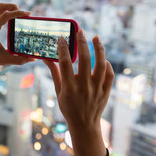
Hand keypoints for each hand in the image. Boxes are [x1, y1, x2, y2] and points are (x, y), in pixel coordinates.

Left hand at [0, 3, 34, 65]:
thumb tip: (33, 59)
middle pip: (1, 6)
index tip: (27, 14)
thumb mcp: (5, 59)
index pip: (6, 15)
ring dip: (5, 7)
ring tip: (14, 12)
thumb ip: (19, 60)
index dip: (18, 12)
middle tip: (22, 13)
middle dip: (13, 6)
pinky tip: (3, 14)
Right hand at [43, 29, 113, 155]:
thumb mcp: (58, 92)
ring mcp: (97, 89)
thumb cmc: (69, 107)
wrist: (84, 125)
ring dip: (99, 49)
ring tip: (96, 37)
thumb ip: (54, 73)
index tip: (62, 38)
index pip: (65, 63)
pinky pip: (109, 75)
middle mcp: (84, 86)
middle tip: (80, 31)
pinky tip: (103, 59)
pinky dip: (107, 65)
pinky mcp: (106, 91)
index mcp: (69, 87)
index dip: (63, 48)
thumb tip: (46, 58)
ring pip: (100, 64)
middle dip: (82, 42)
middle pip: (84, 59)